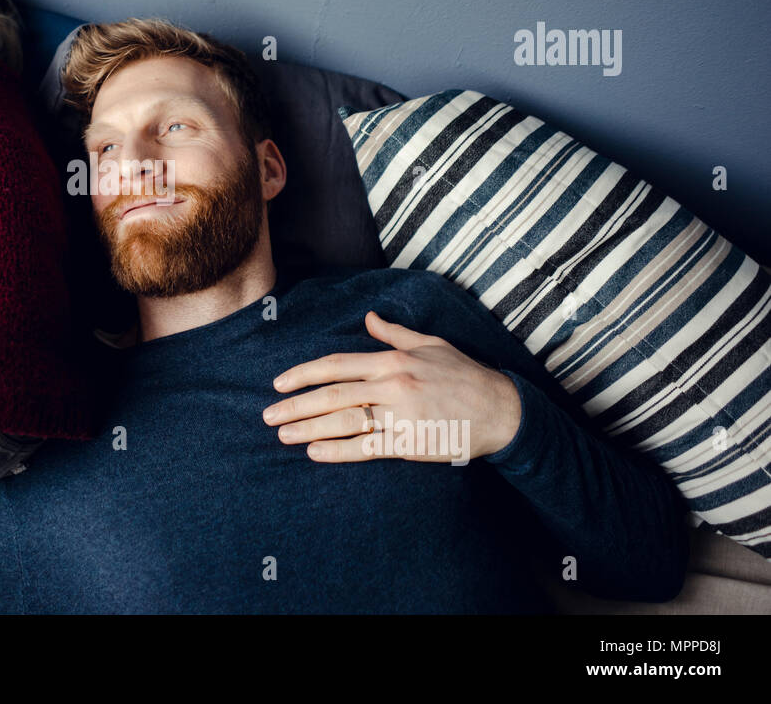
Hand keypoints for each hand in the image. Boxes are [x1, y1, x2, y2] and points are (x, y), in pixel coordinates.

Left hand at [261, 311, 520, 462]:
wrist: (502, 410)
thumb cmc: (466, 375)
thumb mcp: (431, 344)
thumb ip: (394, 333)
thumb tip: (369, 317)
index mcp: (393, 361)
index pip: (337, 365)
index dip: (304, 374)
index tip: (279, 383)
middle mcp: (392, 385)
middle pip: (333, 395)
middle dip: (296, 405)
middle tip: (268, 415)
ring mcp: (401, 416)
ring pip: (344, 421)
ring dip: (309, 428)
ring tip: (283, 435)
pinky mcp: (411, 443)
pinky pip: (368, 448)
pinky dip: (339, 450)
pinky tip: (316, 453)